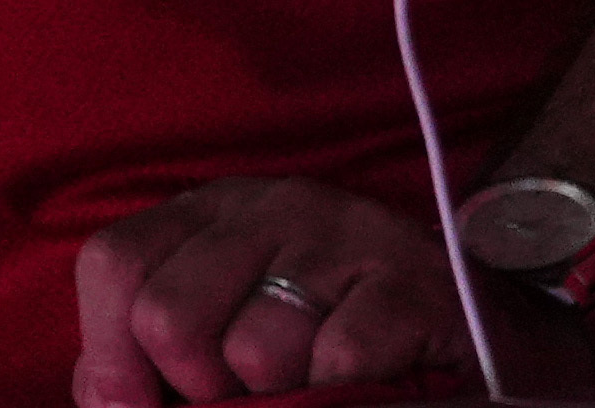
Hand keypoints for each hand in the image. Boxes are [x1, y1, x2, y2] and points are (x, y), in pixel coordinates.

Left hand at [67, 177, 446, 401]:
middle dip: (200, 388)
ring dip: (284, 394)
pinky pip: (337, 361)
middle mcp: (270, 206)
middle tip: (248, 395)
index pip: (113, 264)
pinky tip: (368, 380)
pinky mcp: (410, 281)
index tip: (143, 404)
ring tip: (319, 380)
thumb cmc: (338, 346)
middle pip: (169, 315)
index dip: (110, 355)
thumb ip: (151, 364)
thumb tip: (103, 397)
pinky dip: (344, 393)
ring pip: (254, 351)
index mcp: (211, 214)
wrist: (492, 345)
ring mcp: (342, 235)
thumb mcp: (231, 336)